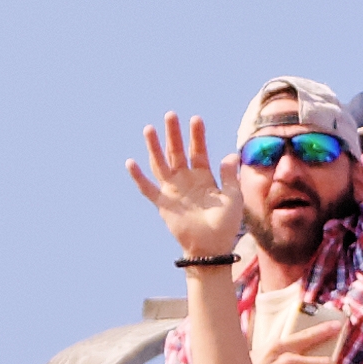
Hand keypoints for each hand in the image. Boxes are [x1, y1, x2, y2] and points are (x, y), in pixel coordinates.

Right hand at [126, 117, 240, 265]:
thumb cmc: (225, 225)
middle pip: (177, 152)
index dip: (197, 135)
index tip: (196, 119)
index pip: (198, 151)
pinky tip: (130, 162)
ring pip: (160, 164)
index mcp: (203, 177)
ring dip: (154, 147)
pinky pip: (147, 189)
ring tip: (149, 129)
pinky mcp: (163, 204)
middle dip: (174, 134)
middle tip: (171, 115)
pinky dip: (138, 177)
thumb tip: (229, 154)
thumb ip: (229, 175)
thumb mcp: (232, 197)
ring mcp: (173, 190)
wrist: (212, 248)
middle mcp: (186, 180)